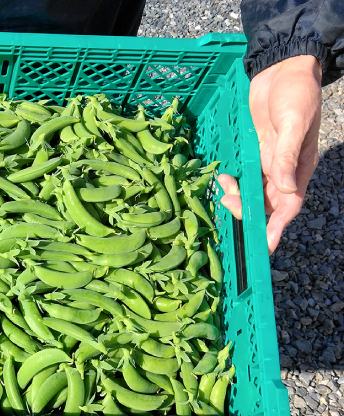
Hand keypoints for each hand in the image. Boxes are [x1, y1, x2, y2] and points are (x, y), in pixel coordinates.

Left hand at [218, 55, 322, 254]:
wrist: (283, 68)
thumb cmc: (295, 93)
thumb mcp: (293, 123)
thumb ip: (285, 155)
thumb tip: (284, 188)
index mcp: (298, 168)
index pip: (288, 206)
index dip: (276, 227)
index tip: (264, 246)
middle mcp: (282, 169)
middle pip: (265, 202)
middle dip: (247, 209)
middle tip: (227, 201)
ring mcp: (266, 160)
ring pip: (251, 190)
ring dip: (236, 195)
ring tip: (222, 187)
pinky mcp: (252, 150)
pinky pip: (242, 173)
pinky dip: (231, 179)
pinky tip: (219, 177)